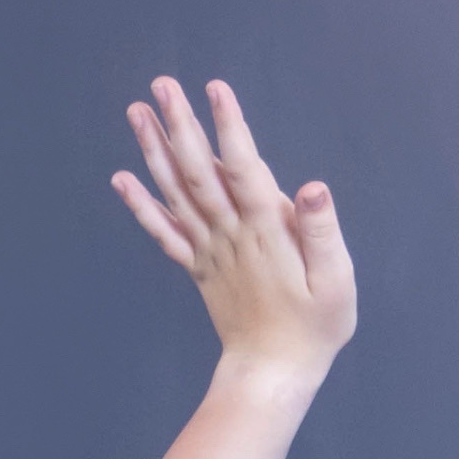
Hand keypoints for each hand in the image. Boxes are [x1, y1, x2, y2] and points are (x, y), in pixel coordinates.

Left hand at [113, 77, 354, 383]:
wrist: (272, 374)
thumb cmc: (314, 328)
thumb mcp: (336, 281)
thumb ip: (323, 232)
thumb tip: (315, 187)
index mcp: (266, 230)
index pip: (244, 168)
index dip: (229, 126)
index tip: (215, 87)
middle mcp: (230, 235)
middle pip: (199, 172)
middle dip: (180, 125)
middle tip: (161, 84)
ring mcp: (210, 251)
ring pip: (177, 194)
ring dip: (155, 151)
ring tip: (137, 112)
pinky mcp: (198, 268)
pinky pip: (164, 233)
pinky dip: (141, 207)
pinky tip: (121, 179)